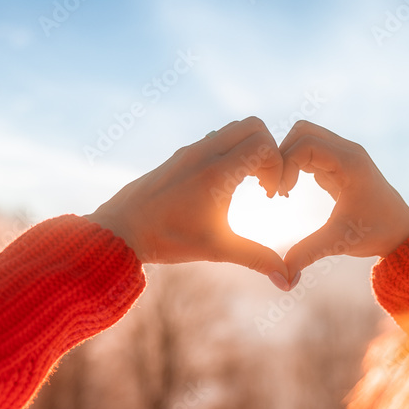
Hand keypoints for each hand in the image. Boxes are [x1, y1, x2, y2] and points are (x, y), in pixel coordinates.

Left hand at [86, 117, 294, 289]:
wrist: (120, 230)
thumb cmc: (168, 240)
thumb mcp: (217, 250)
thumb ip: (257, 259)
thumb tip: (287, 281)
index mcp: (217, 172)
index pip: (264, 144)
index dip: (278, 166)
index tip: (272, 195)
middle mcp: (204, 153)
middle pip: (253, 126)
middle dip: (268, 151)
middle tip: (265, 184)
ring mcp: (189, 151)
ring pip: (232, 129)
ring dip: (248, 149)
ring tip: (248, 184)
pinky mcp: (179, 156)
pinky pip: (214, 139)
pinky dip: (229, 152)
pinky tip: (223, 185)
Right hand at [278, 121, 408, 277]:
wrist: (402, 232)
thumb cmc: (375, 234)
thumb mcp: (339, 242)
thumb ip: (308, 254)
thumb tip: (282, 278)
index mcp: (350, 162)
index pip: (304, 144)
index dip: (285, 164)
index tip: (281, 193)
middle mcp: (347, 151)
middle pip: (302, 131)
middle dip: (282, 155)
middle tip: (277, 187)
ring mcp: (343, 155)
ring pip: (304, 137)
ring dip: (287, 158)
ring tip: (283, 190)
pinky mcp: (339, 163)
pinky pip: (309, 150)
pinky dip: (294, 164)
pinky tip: (291, 190)